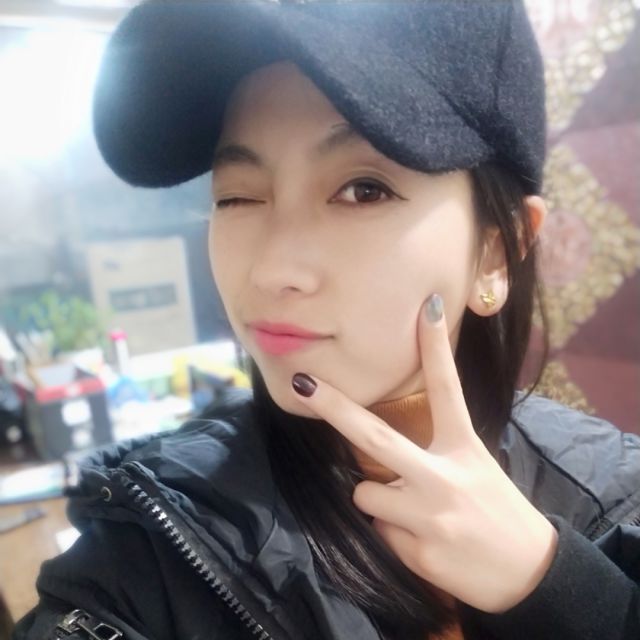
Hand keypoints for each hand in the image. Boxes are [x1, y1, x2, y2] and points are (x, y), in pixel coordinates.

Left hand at [290, 294, 557, 612]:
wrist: (529, 574)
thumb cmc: (497, 511)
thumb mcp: (475, 467)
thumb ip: (434, 452)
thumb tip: (378, 451)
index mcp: (464, 447)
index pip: (449, 389)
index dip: (436, 347)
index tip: (427, 307)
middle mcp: (444, 476)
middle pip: (375, 437)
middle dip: (335, 408)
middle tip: (303, 384)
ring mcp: (429, 515)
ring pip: (365, 495)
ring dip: (379, 502)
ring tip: (416, 515)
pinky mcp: (418, 552)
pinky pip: (380, 533)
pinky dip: (394, 535)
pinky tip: (425, 542)